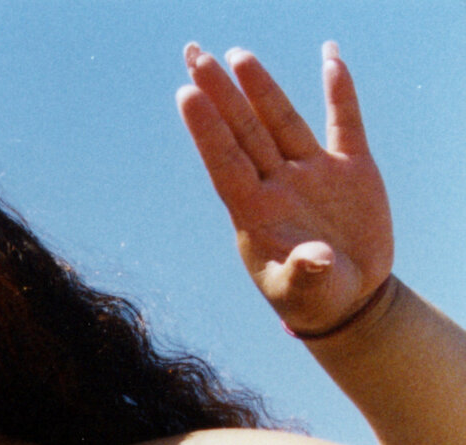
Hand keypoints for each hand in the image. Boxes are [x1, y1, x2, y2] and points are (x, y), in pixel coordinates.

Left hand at [177, 41, 390, 333]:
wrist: (348, 298)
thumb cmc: (313, 299)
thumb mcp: (305, 294)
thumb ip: (304, 275)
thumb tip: (315, 257)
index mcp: (255, 213)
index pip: (224, 162)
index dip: (206, 129)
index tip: (186, 94)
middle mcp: (277, 185)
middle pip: (243, 131)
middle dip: (220, 93)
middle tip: (194, 54)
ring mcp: (311, 173)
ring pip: (280, 121)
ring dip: (261, 87)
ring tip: (237, 54)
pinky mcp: (349, 169)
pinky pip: (343, 122)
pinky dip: (339, 91)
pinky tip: (329, 56)